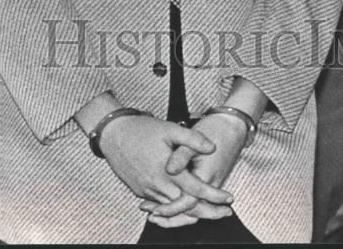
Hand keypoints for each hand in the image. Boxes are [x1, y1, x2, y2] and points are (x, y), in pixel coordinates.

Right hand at [100, 114, 232, 224]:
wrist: (113, 134)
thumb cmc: (141, 129)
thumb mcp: (169, 128)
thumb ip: (192, 138)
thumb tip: (212, 147)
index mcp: (167, 171)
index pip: (196, 189)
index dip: (214, 195)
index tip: (230, 198)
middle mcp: (157, 186)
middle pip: (186, 207)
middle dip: (208, 212)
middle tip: (225, 212)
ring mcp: (147, 191)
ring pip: (173, 210)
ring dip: (191, 213)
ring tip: (209, 211)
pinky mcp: (140, 192)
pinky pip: (160, 206)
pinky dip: (174, 209)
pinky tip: (184, 206)